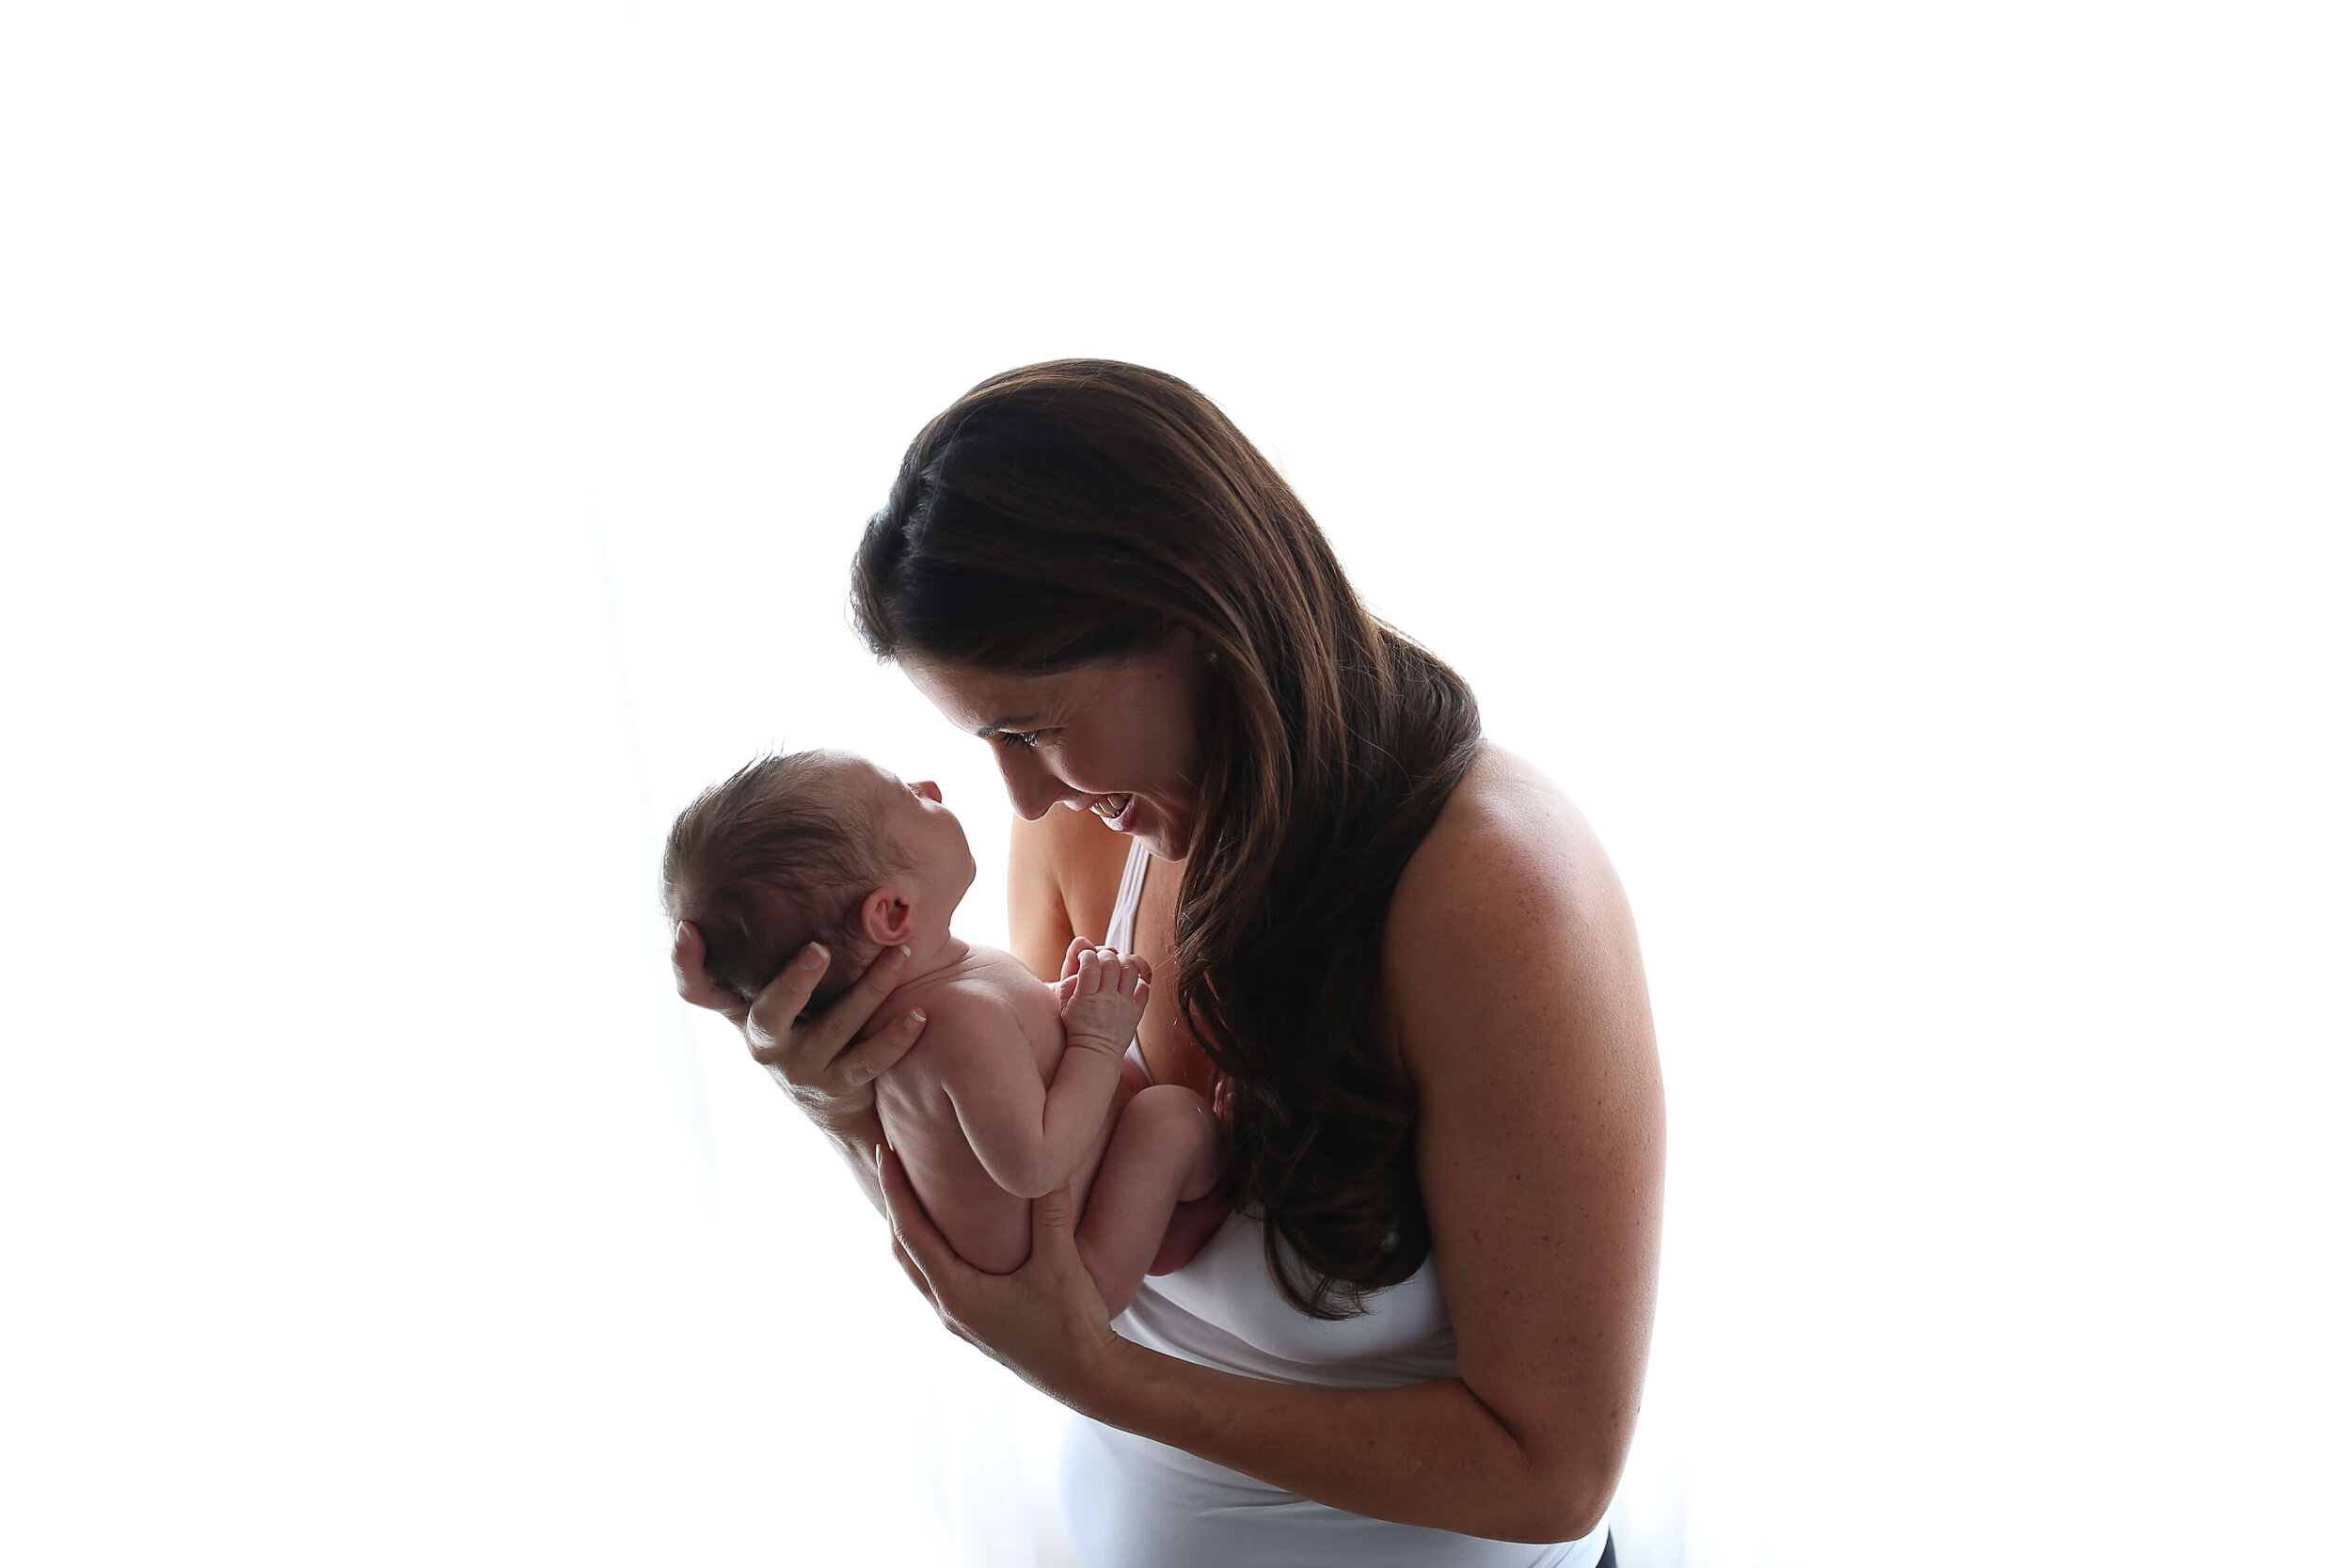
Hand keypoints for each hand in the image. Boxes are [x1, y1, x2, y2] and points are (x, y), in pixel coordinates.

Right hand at [671, 922, 925, 1136]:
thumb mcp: (784, 994)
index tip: (687, 926)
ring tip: (900, 953)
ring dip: (871, 989)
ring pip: (834, 1028)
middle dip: (793, 981)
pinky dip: (895, 1037)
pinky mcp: (837, 1087)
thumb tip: (797, 861)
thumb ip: (782, 947)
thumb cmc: (810, 1022)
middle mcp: (764, 1040)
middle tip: (819, 948)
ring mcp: (800, 1068)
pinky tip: (919, 1013)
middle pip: (769, 1014)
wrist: (836, 1101)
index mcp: (744, 1009)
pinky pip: (869, 1061)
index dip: (687, 962)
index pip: (700, 990)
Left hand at [880, 1145, 1132, 1412]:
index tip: (885, 1152)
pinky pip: (938, 1281)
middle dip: (896, 1206)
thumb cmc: (1071, 1327)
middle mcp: (949, 1309)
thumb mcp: (1060, 1264)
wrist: (1089, 1379)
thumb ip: (1050, 1213)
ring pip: (919, 1269)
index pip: (910, 1234)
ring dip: (912, 1231)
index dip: (895, 1190)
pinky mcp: (977, 1326)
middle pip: (904, 1252)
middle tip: (896, 1164)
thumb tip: (1047, 1165)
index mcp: (956, 1294)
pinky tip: (954, 1237)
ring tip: (917, 1193)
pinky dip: (933, 1252)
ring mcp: (961, 1321)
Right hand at [1059, 942, 1148, 1057]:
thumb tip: (1081, 957)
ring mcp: (1123, 1006)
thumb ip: (1069, 980)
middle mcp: (1106, 1000)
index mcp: (1086, 997)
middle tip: (1102, 958)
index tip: (1086, 956)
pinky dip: (1139, 980)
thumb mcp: (1065, 1005)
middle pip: (1111, 963)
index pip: (1090, 965)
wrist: (1095, 1051)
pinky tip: (1129, 982)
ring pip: (1130, 971)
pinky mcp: (1136, 1012)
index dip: (1087, 954)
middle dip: (1106, 954)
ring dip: (1124, 961)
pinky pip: (1144, 987)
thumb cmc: (1078, 1026)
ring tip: (1118, 964)